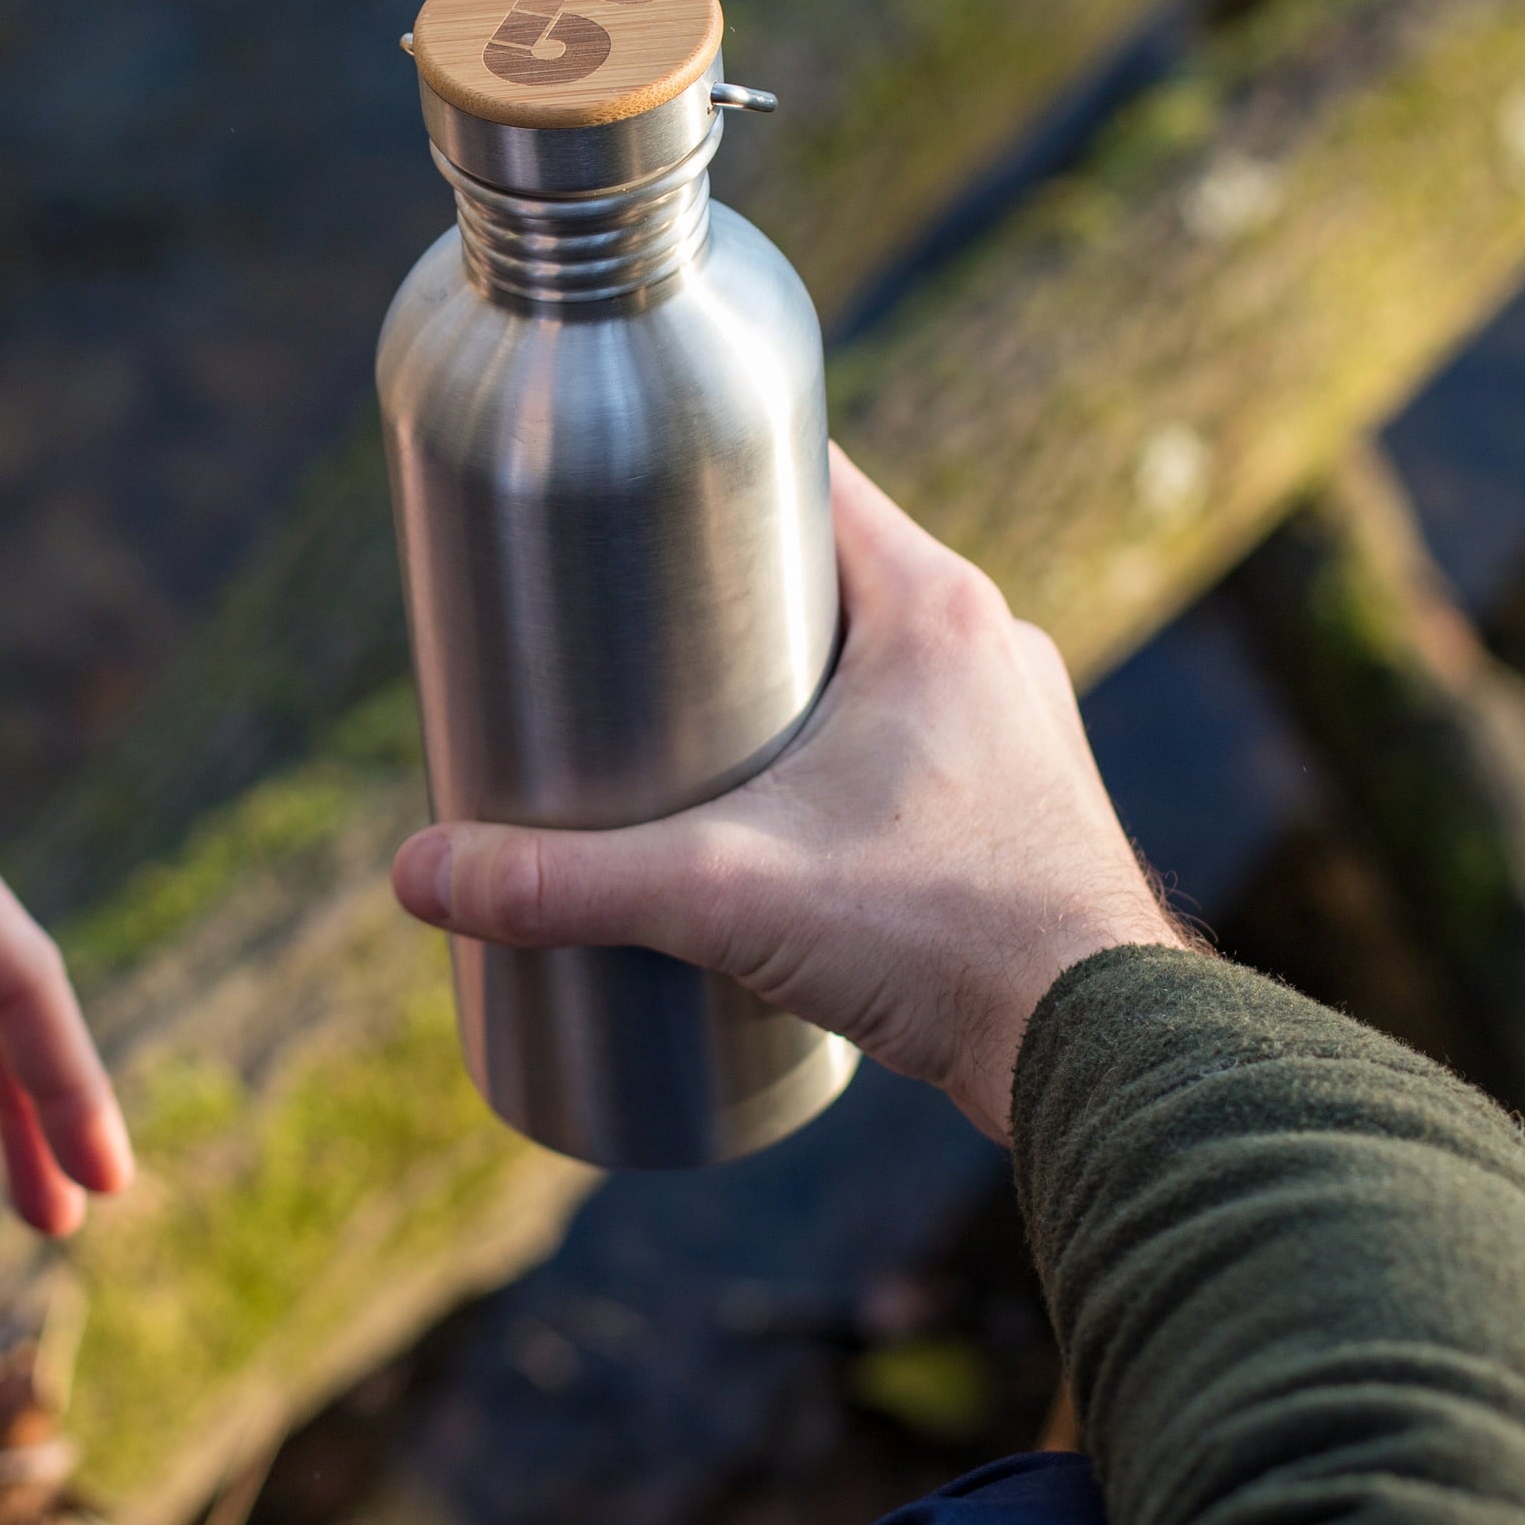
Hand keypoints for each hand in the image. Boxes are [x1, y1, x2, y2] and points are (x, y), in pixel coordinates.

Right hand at [387, 453, 1180, 1143]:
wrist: (1105, 1052)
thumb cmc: (943, 940)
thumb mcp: (727, 898)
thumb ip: (568, 883)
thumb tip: (419, 875)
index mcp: (934, 608)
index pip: (811, 478)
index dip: (709, 473)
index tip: (622, 495)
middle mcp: (990, 647)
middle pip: (833, 573)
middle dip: (724, 598)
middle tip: (616, 631)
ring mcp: (1017, 729)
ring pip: (878, 664)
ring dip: (791, 682)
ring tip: (682, 727)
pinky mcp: (1023, 810)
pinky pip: (920, 739)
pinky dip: (849, 751)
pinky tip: (790, 808)